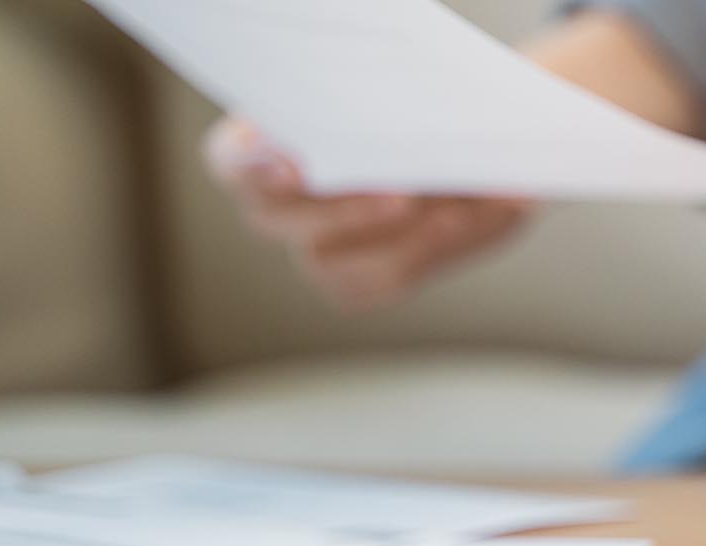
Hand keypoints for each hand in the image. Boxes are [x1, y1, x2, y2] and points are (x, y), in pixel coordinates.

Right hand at [202, 117, 532, 309]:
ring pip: (325, 261)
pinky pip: (378, 283)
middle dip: (340, 209)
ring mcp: (313, 246)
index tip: (292, 164)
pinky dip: (426, 253)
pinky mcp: (356, 282)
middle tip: (401, 195)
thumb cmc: (429, 111)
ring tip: (449, 210)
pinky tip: (460, 221)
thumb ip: (402, 117)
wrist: (475, 146)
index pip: (230, 160)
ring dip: (394, 238)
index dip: (250, 165)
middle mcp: (279, 201)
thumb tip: (409, 144)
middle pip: (272, 218)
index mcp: (268, 140)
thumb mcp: (423, 102)